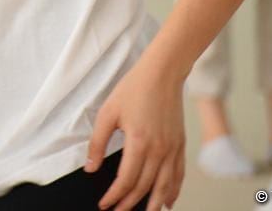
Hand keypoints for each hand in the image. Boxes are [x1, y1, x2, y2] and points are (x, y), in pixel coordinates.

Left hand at [86, 62, 185, 210]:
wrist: (162, 74)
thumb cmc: (134, 89)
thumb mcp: (107, 113)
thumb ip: (98, 143)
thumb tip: (90, 167)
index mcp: (139, 142)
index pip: (126, 180)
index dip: (115, 196)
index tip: (105, 204)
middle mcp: (159, 150)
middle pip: (144, 187)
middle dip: (129, 203)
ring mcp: (173, 149)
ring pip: (164, 186)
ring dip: (153, 204)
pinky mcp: (180, 145)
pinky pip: (178, 175)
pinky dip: (173, 191)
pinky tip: (167, 201)